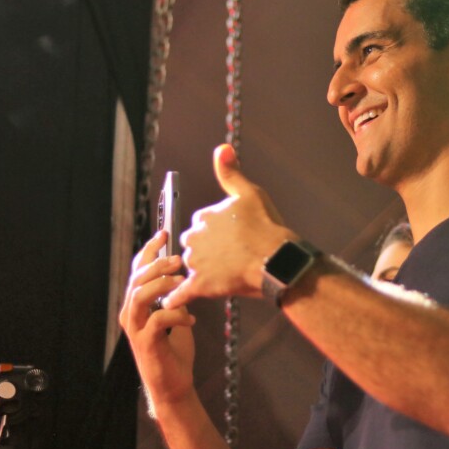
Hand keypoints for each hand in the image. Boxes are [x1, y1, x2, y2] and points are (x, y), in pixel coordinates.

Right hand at [119, 231, 196, 405]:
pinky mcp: (146, 343)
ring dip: (161, 285)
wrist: (174, 385)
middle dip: (157, 264)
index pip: (138, 270)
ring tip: (182, 281)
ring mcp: (136, 329)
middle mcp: (131, 314)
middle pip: (137, 279)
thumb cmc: (175, 350)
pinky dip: (175, 314)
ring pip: (140, 296)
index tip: (164, 233)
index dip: (149, 250)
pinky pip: (157, 320)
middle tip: (179, 259)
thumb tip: (187, 273)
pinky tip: (191, 318)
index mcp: (137, 304)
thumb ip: (175, 296)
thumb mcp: (176, 316)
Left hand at [165, 144, 295, 306]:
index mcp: (204, 217)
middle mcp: (195, 237)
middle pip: (192, 244)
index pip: (201, 224)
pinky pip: (180, 292)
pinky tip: (172, 300)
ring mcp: (196, 262)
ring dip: (199, 270)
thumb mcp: (250, 193)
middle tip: (228, 256)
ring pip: (189, 266)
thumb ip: (231, 173)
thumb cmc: (267, 227)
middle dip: (205, 249)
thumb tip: (222, 148)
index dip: (216, 231)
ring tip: (222, 275)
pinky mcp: (200, 284)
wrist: (276, 260)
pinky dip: (175, 297)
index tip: (231, 236)